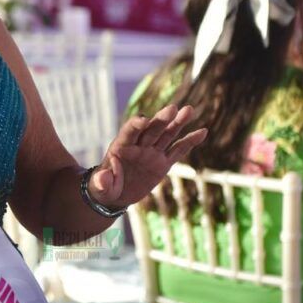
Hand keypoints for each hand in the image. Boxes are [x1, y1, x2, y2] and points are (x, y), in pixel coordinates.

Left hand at [88, 104, 207, 208]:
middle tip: (172, 108)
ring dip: (177, 123)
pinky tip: (202, 131)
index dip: (135, 125)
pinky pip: (178, 151)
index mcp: (121, 146)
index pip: (129, 132)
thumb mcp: (100, 186)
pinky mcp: (163, 163)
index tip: (143, 119)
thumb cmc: (103, 187)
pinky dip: (190, 141)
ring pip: (167, 135)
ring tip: (189, 110)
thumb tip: (103, 178)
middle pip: (151, 129)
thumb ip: (102, 181)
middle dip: (161, 119)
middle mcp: (138, 146)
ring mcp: (152, 153)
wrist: (115, 194)